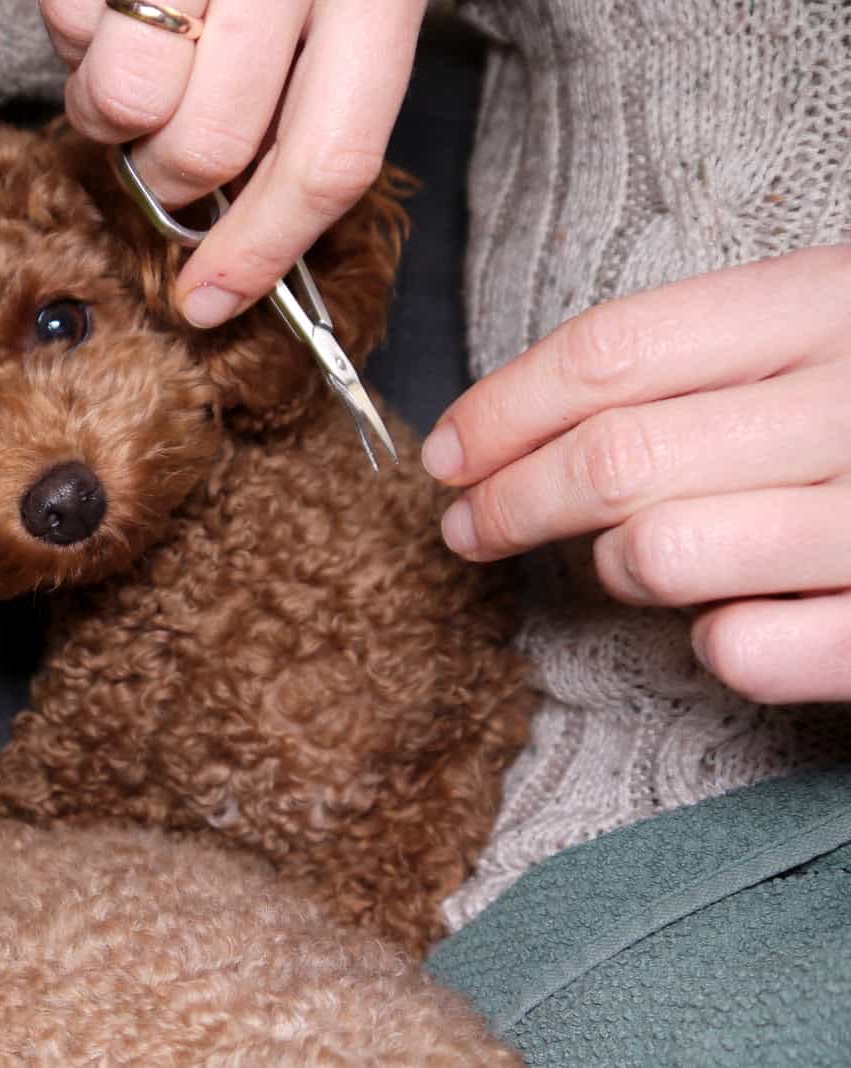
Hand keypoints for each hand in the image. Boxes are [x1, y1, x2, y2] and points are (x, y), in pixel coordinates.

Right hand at [41, 0, 427, 327]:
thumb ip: (324, 88)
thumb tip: (261, 217)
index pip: (328, 155)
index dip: (265, 249)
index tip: (210, 304)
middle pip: (208, 146)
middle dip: (169, 180)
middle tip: (165, 154)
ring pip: (123, 101)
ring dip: (110, 110)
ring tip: (132, 59)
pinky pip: (66, 28)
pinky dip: (73, 33)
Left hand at [421, 246, 850, 704]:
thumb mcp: (827, 328)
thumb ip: (704, 359)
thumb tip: (513, 421)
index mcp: (831, 300)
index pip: (612, 352)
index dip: (501, 408)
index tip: (444, 453)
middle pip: (612, 459)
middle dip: (506, 501)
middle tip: (464, 527)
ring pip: (660, 556)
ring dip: (611, 568)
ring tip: (620, 563)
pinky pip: (747, 652)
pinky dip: (716, 645)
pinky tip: (730, 620)